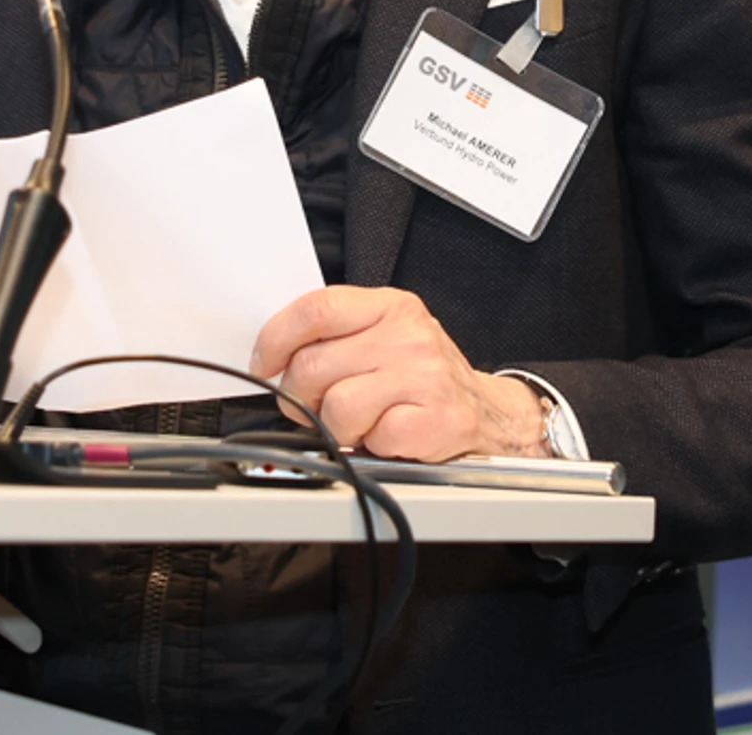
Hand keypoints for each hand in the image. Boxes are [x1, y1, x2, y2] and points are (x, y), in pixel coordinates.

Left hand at [250, 286, 548, 461]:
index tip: (265, 364)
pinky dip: (370, 444)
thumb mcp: (384, 335)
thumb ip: (336, 336)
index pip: (316, 309)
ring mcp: (423, 376)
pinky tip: (386, 433)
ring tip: (356, 421)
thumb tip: (275, 357)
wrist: (487, 411)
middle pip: (314, 364)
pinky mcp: (434, 418)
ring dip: (334, 426)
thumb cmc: (422, 375)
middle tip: (311, 405)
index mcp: (389, 306)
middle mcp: (407, 335)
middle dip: (298, 396)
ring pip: (336, 407)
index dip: (276, 339)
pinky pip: (371, 437)